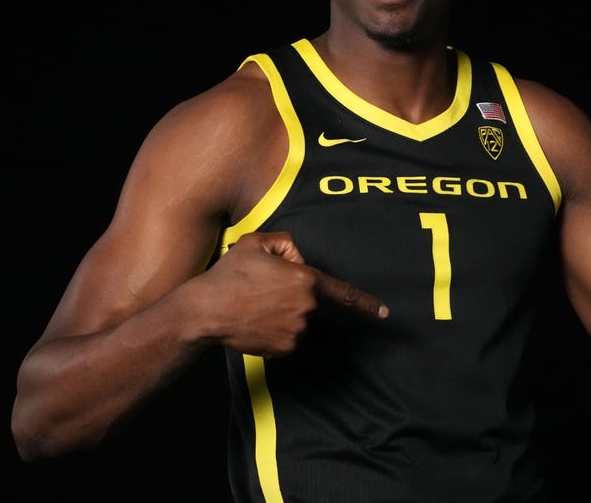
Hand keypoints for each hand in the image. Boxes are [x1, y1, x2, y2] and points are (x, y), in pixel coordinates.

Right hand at [197, 231, 387, 357]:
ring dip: (282, 311)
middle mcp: (305, 307)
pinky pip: (286, 336)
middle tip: (260, 287)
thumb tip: (297, 259)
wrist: (205, 311)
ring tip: (253, 303)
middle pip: (309, 299)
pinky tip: (254, 321)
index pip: (343, 292)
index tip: (385, 313)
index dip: (366, 303)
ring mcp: (295, 330)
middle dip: (291, 292)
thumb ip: (286, 243)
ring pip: (298, 318)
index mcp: (304, 279)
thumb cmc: (229, 274)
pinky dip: (274, 329)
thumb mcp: (256, 242)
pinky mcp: (283, 348)